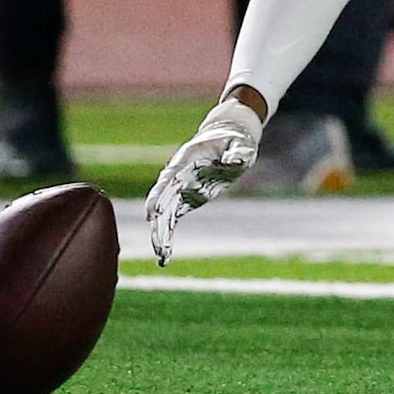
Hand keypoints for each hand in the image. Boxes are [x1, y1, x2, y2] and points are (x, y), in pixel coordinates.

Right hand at [147, 95, 263, 265]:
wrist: (228, 137)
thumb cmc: (234, 140)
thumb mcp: (241, 145)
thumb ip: (238, 153)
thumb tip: (237, 162)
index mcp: (186, 160)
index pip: (168, 179)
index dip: (159, 196)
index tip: (153, 213)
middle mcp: (177, 176)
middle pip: (162, 201)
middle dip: (159, 223)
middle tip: (159, 245)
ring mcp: (180, 189)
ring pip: (164, 213)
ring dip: (161, 234)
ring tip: (162, 256)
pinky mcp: (186, 199)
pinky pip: (173, 218)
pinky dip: (168, 234)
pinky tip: (165, 254)